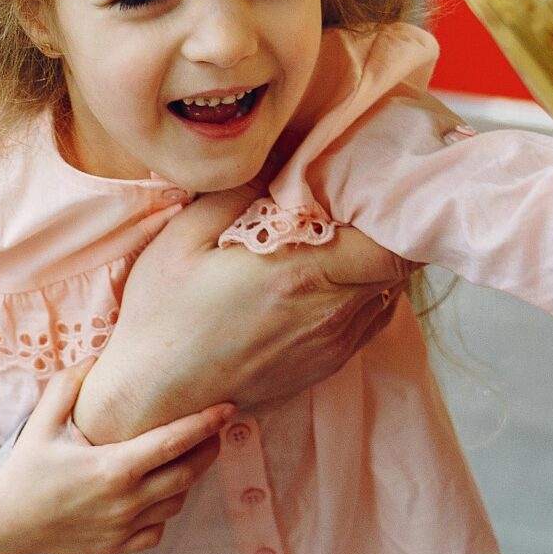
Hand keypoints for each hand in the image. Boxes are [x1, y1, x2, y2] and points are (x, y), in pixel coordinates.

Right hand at [0, 362, 230, 553]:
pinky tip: (156, 492)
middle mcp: (125, 501)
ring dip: (187, 479)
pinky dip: (164, 510)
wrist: (5, 522)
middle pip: (188, 474)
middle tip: (216, 430)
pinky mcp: (119, 546)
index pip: (174, 442)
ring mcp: (124, 527)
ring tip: (186, 457)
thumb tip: (97, 357)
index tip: (230, 409)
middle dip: (208, 449)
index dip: (206, 424)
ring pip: (177, 502)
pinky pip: (159, 528)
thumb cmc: (26, 468)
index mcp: (113, 467)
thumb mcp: (42, 421)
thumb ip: (69, 385)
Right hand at [76, 219, 411, 442]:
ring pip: (387, 295)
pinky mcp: (325, 366)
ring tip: (336, 244)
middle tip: (350, 209)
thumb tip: (278, 158)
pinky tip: (323, 283)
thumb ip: (237, 192)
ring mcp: (331, 346)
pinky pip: (368, 322)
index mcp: (301, 275)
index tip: (367, 192)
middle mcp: (329, 314)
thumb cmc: (162, 316)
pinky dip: (360, 296)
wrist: (155, 396)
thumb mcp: (184, 238)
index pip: (392, 246)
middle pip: (397, 268)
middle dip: (382, 234)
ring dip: (370, 266)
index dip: (392, 215)